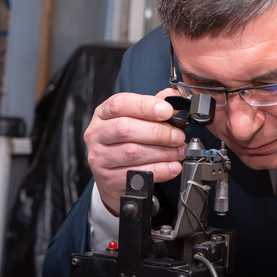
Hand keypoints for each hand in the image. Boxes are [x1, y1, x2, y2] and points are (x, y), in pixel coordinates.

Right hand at [85, 89, 186, 215]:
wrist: (113, 176)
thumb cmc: (126, 142)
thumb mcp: (135, 120)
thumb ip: (154, 106)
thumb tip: (173, 96)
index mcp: (103, 114)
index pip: (119, 104)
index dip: (145, 106)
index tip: (167, 111)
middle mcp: (97, 134)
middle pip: (125, 128)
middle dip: (158, 132)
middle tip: (178, 136)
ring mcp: (99, 158)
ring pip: (132, 153)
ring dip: (162, 152)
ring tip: (179, 151)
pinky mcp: (108, 180)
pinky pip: (137, 174)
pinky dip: (160, 170)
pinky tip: (173, 166)